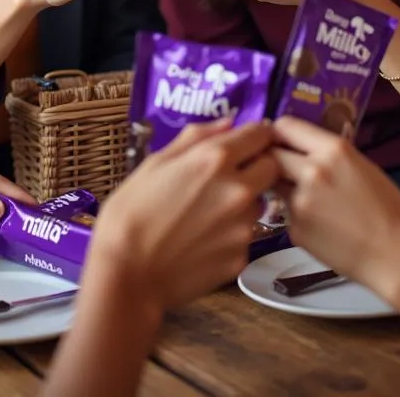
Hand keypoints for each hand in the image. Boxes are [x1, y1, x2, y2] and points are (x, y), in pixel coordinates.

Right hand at [86, 120, 278, 315]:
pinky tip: (202, 240)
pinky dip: (230, 234)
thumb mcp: (155, 162)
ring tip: (208, 212)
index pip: (260, 134)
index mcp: (215, 159)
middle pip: (272, 167)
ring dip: (244, 201)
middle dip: (258, 165)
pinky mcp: (241, 257)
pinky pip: (244, 236)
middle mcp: (238, 189)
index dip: (255, 135)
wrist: (127, 274)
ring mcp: (243, 227)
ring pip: (259, 203)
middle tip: (232, 174)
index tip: (247, 140)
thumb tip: (226, 124)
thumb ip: (195, 138)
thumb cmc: (131, 212)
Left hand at [272, 117, 399, 303]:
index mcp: (332, 149)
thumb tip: (300, 147)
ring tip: (310, 200)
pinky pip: (286, 214)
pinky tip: (319, 225)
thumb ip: (327, 154)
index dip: (279, 133)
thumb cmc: (388, 208)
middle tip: (284, 169)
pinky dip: (297, 216)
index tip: (280, 141)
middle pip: (270, 155)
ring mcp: (299, 202)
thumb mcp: (360, 165)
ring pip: (275, 185)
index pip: (285, 126)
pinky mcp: (294, 229)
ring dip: (283, 188)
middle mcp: (311, 170)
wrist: (396, 255)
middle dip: (274, 160)